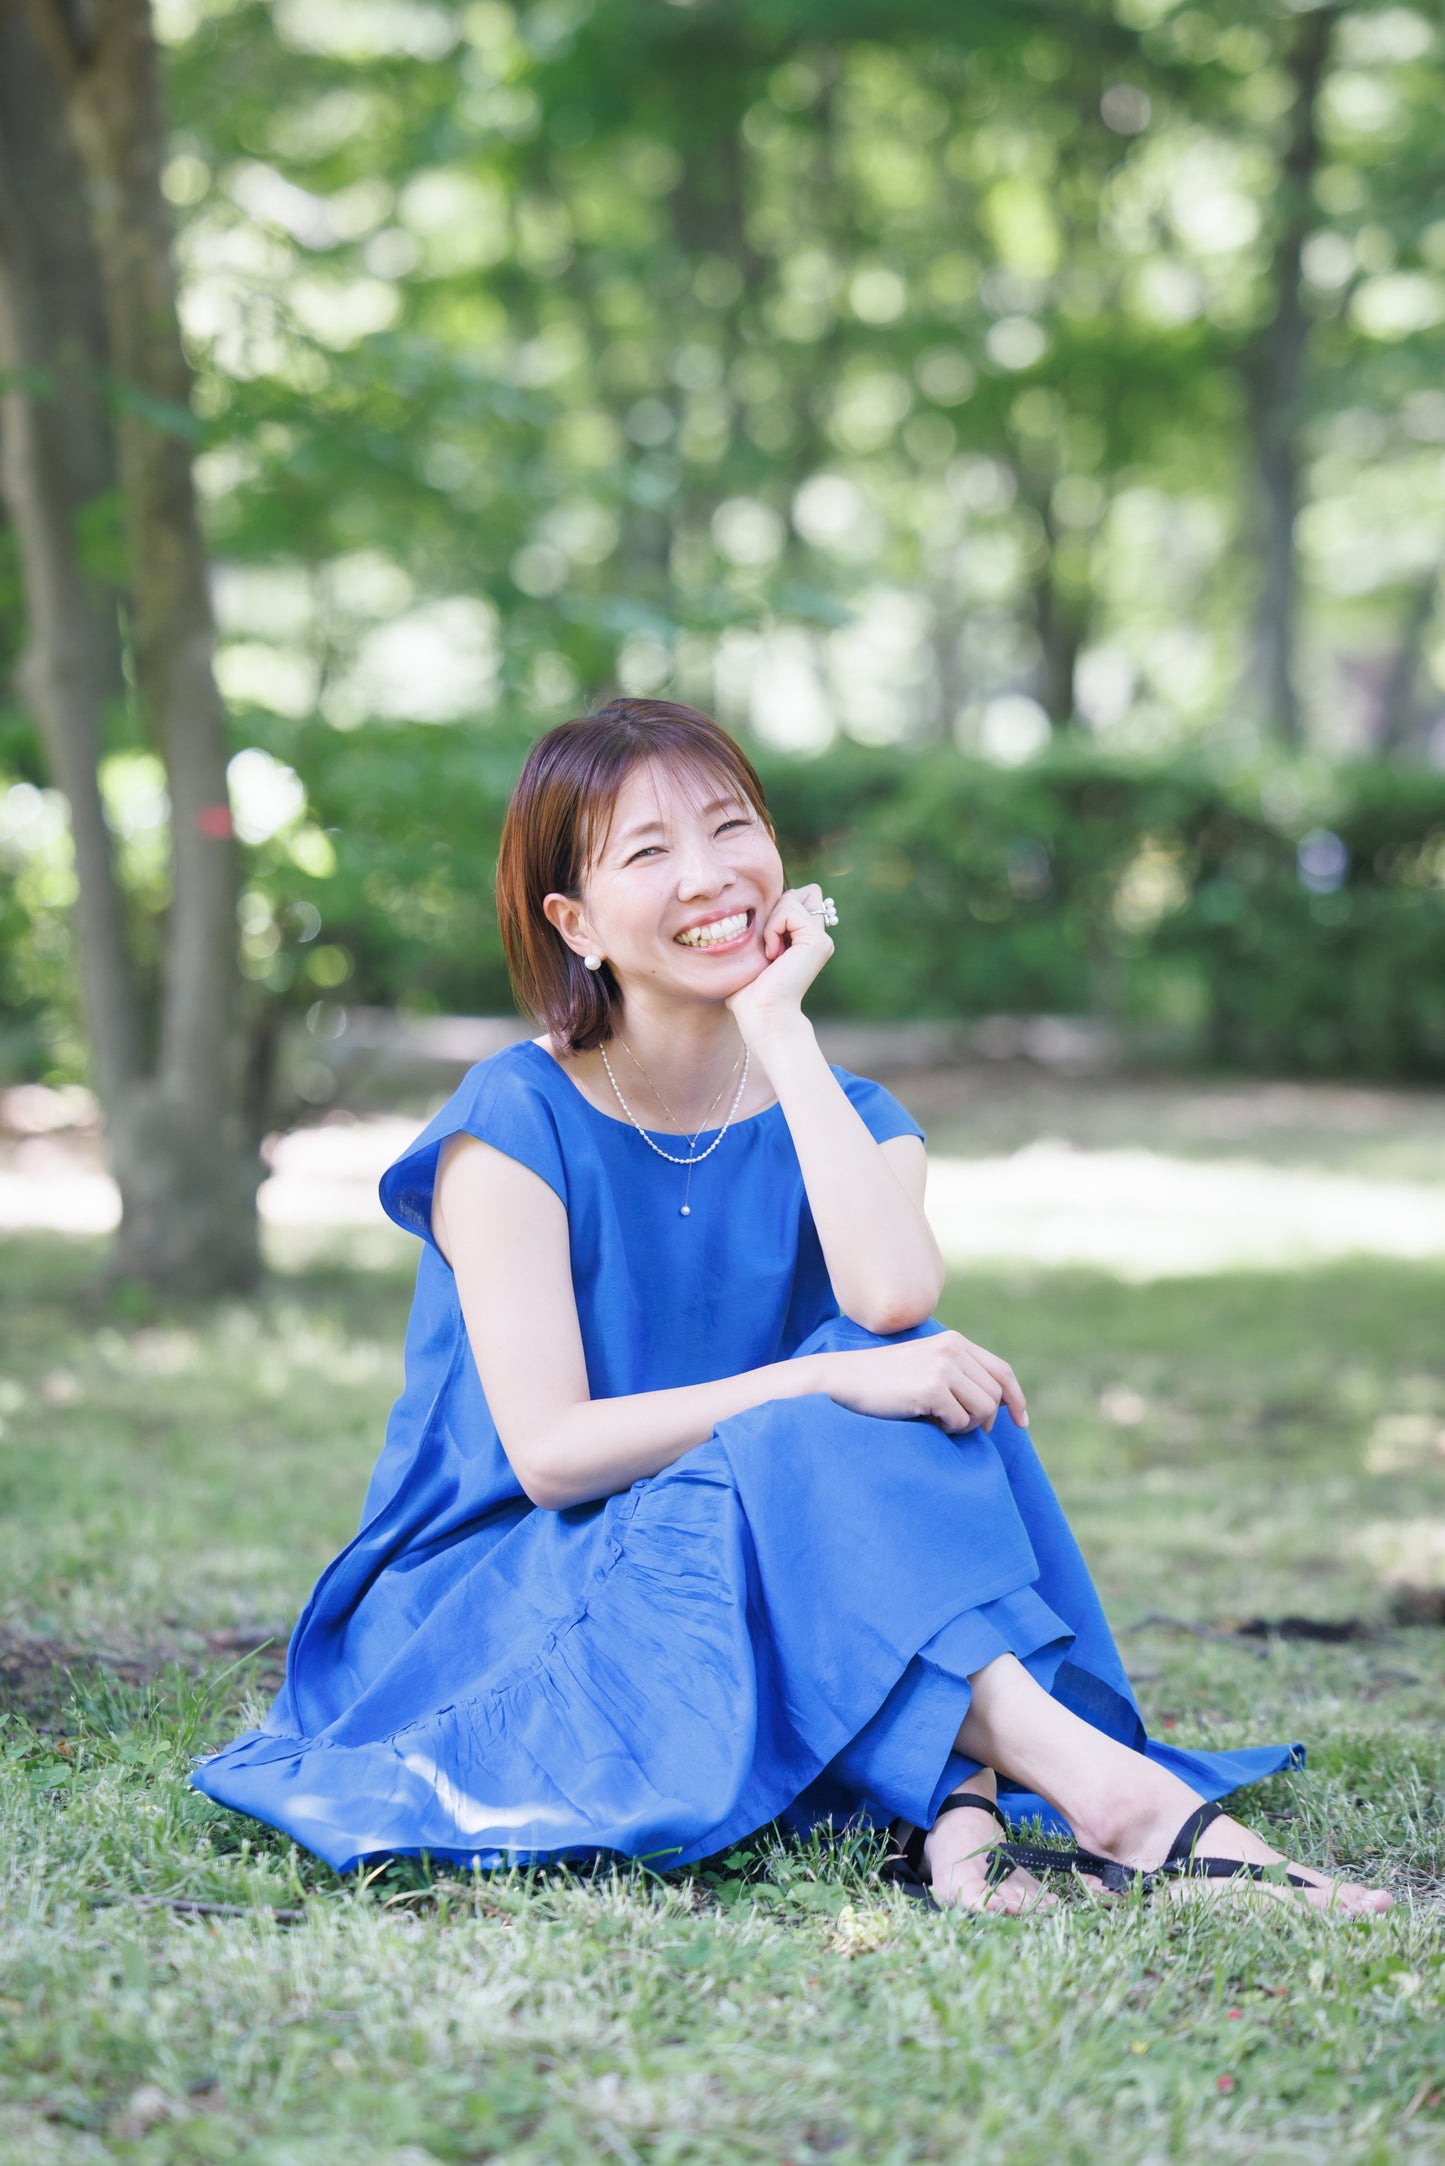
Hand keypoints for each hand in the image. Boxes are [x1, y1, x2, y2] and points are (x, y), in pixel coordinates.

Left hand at [725, 882, 833, 1044]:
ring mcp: (821, 939)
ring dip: (772, 921)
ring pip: (794, 898)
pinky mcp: (818, 941)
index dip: (779, 907)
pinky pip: (790, 910)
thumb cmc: (749, 990)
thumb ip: (765, 925)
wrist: (761, 1012)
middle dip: (778, 908)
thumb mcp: (754, 950)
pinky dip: (774, 927)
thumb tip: (756, 905)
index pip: (800, 897)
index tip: (766, 941)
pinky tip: (772, 954)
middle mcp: (818, 937)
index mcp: (806, 939)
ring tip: (770, 952)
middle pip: (803, 892)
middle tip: (769, 942)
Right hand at [819, 1332, 1027, 1434]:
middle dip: (982, 1419)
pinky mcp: (931, 1387)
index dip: (1016, 1398)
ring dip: (964, 1426)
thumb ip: (959, 1375)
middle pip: (995, 1395)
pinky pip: (960, 1421)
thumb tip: (997, 1407)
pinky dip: (947, 1430)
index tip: (1021, 1422)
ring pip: (983, 1410)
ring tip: (937, 1422)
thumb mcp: (925, 1368)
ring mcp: (942, 1366)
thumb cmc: (883, 1383)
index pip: (1001, 1371)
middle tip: (956, 1428)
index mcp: (954, 1342)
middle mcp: (952, 1349)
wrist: (842, 1381)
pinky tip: (925, 1422)